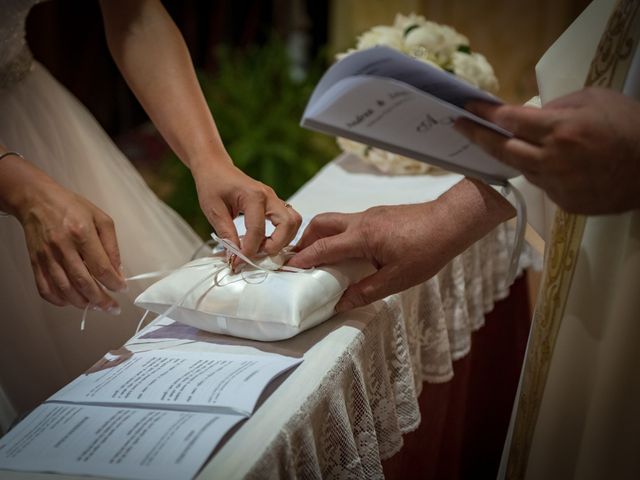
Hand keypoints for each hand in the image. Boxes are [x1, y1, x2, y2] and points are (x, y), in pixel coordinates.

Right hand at [6, 163, 126, 310]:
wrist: (37, 200)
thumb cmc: (72, 207)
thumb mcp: (101, 219)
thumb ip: (112, 246)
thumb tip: (118, 271)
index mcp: (82, 233)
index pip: (101, 267)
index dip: (114, 282)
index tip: (122, 289)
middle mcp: (62, 246)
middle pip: (83, 282)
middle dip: (101, 300)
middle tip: (112, 308)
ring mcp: (47, 256)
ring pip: (65, 289)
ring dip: (83, 303)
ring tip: (96, 306)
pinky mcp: (35, 262)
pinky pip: (45, 289)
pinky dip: (59, 300)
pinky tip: (73, 301)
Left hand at [192, 160, 301, 258]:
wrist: (215, 167)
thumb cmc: (212, 184)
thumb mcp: (213, 210)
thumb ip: (226, 234)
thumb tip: (235, 256)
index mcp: (253, 195)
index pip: (257, 230)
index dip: (249, 250)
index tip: (237, 262)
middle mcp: (269, 196)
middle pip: (288, 224)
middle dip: (276, 245)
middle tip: (257, 255)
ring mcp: (274, 199)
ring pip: (293, 222)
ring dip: (282, 240)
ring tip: (261, 248)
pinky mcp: (274, 204)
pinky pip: (287, 220)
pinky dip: (281, 234)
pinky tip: (264, 241)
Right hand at [288, 179, 513, 310]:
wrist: (451, 222)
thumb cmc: (427, 250)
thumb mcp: (397, 279)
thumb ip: (366, 291)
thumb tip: (341, 303)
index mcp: (362, 237)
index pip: (322, 248)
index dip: (302, 259)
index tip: (287, 269)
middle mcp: (360, 221)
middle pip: (320, 224)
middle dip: (305, 240)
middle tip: (300, 260)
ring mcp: (369, 215)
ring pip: (334, 220)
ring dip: (321, 236)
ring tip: (320, 257)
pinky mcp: (378, 215)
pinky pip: (349, 222)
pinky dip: (338, 234)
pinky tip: (348, 251)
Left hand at [455, 87, 639, 213]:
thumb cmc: (630, 126)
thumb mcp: (595, 100)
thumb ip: (557, 106)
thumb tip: (529, 115)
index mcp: (560, 130)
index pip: (510, 120)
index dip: (485, 113)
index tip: (466, 107)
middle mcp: (552, 160)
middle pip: (502, 150)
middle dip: (477, 136)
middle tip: (459, 126)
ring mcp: (557, 186)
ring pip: (522, 169)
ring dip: (516, 156)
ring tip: (514, 144)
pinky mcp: (565, 204)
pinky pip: (545, 184)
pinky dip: (545, 172)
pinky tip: (559, 165)